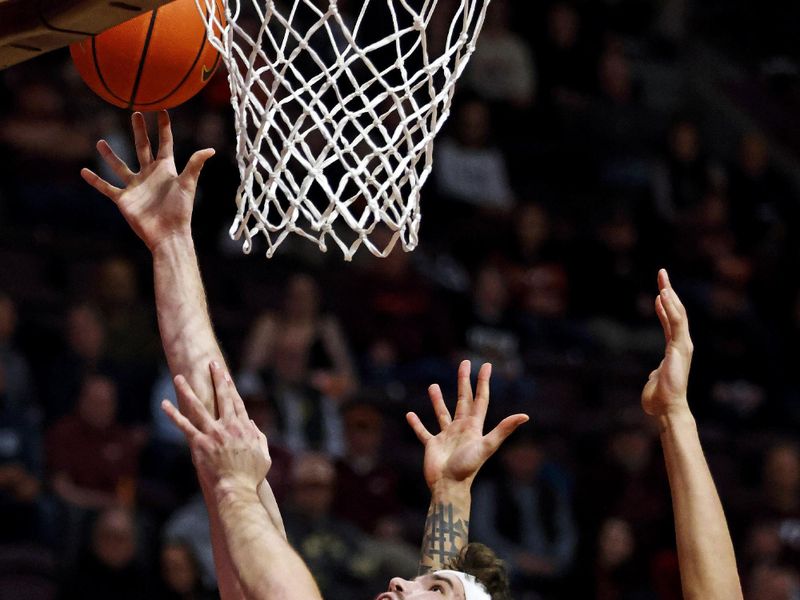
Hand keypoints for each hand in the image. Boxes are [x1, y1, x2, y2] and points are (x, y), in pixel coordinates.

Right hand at [80, 111, 213, 251]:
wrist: (168, 234)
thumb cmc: (180, 210)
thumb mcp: (187, 184)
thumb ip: (195, 165)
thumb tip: (211, 149)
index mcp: (166, 169)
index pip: (165, 143)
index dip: (164, 127)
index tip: (161, 110)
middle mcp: (149, 175)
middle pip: (142, 147)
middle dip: (139, 131)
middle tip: (134, 112)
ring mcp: (135, 186)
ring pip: (120, 166)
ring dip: (110, 155)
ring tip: (100, 141)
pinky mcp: (124, 199)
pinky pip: (107, 187)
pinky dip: (95, 181)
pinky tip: (83, 171)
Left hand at [162, 362, 269, 490]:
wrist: (236, 489)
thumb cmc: (251, 476)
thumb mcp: (264, 456)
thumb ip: (260, 438)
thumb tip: (253, 424)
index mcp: (244, 428)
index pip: (237, 402)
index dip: (231, 387)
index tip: (226, 375)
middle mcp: (228, 425)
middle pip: (222, 396)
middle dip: (217, 377)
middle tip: (212, 363)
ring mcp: (213, 433)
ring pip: (198, 406)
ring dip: (188, 390)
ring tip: (179, 377)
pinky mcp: (199, 443)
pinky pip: (184, 425)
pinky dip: (173, 414)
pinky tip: (164, 404)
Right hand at [406, 360, 528, 489]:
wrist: (449, 487)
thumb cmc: (468, 467)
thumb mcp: (487, 446)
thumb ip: (503, 430)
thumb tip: (525, 416)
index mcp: (474, 426)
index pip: (480, 399)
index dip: (483, 382)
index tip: (485, 366)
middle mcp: (461, 428)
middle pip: (463, 400)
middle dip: (464, 381)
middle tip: (464, 363)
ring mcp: (446, 436)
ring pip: (442, 413)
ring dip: (438, 400)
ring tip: (433, 385)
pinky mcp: (432, 445)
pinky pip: (423, 431)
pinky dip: (417, 424)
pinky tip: (410, 415)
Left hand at [641, 269, 693, 417]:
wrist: (666, 408)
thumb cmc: (659, 397)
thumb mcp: (656, 377)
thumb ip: (657, 372)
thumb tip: (656, 373)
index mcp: (675, 349)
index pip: (670, 322)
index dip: (664, 307)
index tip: (659, 293)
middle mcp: (681, 344)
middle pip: (677, 312)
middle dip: (669, 292)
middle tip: (662, 274)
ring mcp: (682, 345)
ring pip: (678, 314)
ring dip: (670, 295)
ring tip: (663, 279)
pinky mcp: (680, 348)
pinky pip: (676, 323)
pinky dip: (671, 308)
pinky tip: (664, 295)